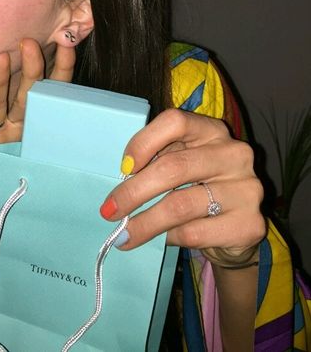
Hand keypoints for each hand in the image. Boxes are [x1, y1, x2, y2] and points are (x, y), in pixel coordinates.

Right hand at [0, 39, 74, 202]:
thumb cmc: (25, 175)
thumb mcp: (47, 157)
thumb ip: (62, 137)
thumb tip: (98, 118)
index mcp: (38, 123)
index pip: (51, 92)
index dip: (60, 70)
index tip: (66, 44)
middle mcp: (16, 124)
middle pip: (24, 93)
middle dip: (29, 68)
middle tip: (30, 43)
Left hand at [99, 109, 265, 261]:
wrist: (236, 228)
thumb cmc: (198, 187)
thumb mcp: (181, 163)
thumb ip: (158, 161)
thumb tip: (121, 181)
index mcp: (212, 130)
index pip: (175, 121)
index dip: (144, 142)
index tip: (124, 167)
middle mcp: (234, 153)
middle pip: (174, 167)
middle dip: (134, 192)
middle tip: (110, 211)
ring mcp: (247, 188)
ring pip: (181, 205)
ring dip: (145, 223)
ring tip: (124, 235)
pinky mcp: (250, 224)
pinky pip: (195, 232)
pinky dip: (170, 237)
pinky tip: (161, 240)